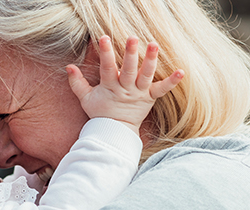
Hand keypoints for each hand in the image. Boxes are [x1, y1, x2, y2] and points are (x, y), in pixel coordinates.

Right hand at [66, 35, 184, 132]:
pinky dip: (172, 82)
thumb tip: (68, 66)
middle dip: (130, 54)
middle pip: (129, 70)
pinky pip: (162, 90)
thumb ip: (77, 82)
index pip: (107, 68)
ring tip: (154, 45)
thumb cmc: (100, 112)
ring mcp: (139, 93)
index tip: (104, 38)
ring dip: (150, 60)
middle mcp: (126, 89)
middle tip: (133, 38)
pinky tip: (181, 71)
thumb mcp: (85, 98)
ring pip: (146, 75)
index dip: (106, 53)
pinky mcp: (150, 98)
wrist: (115, 132)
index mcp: (110, 87)